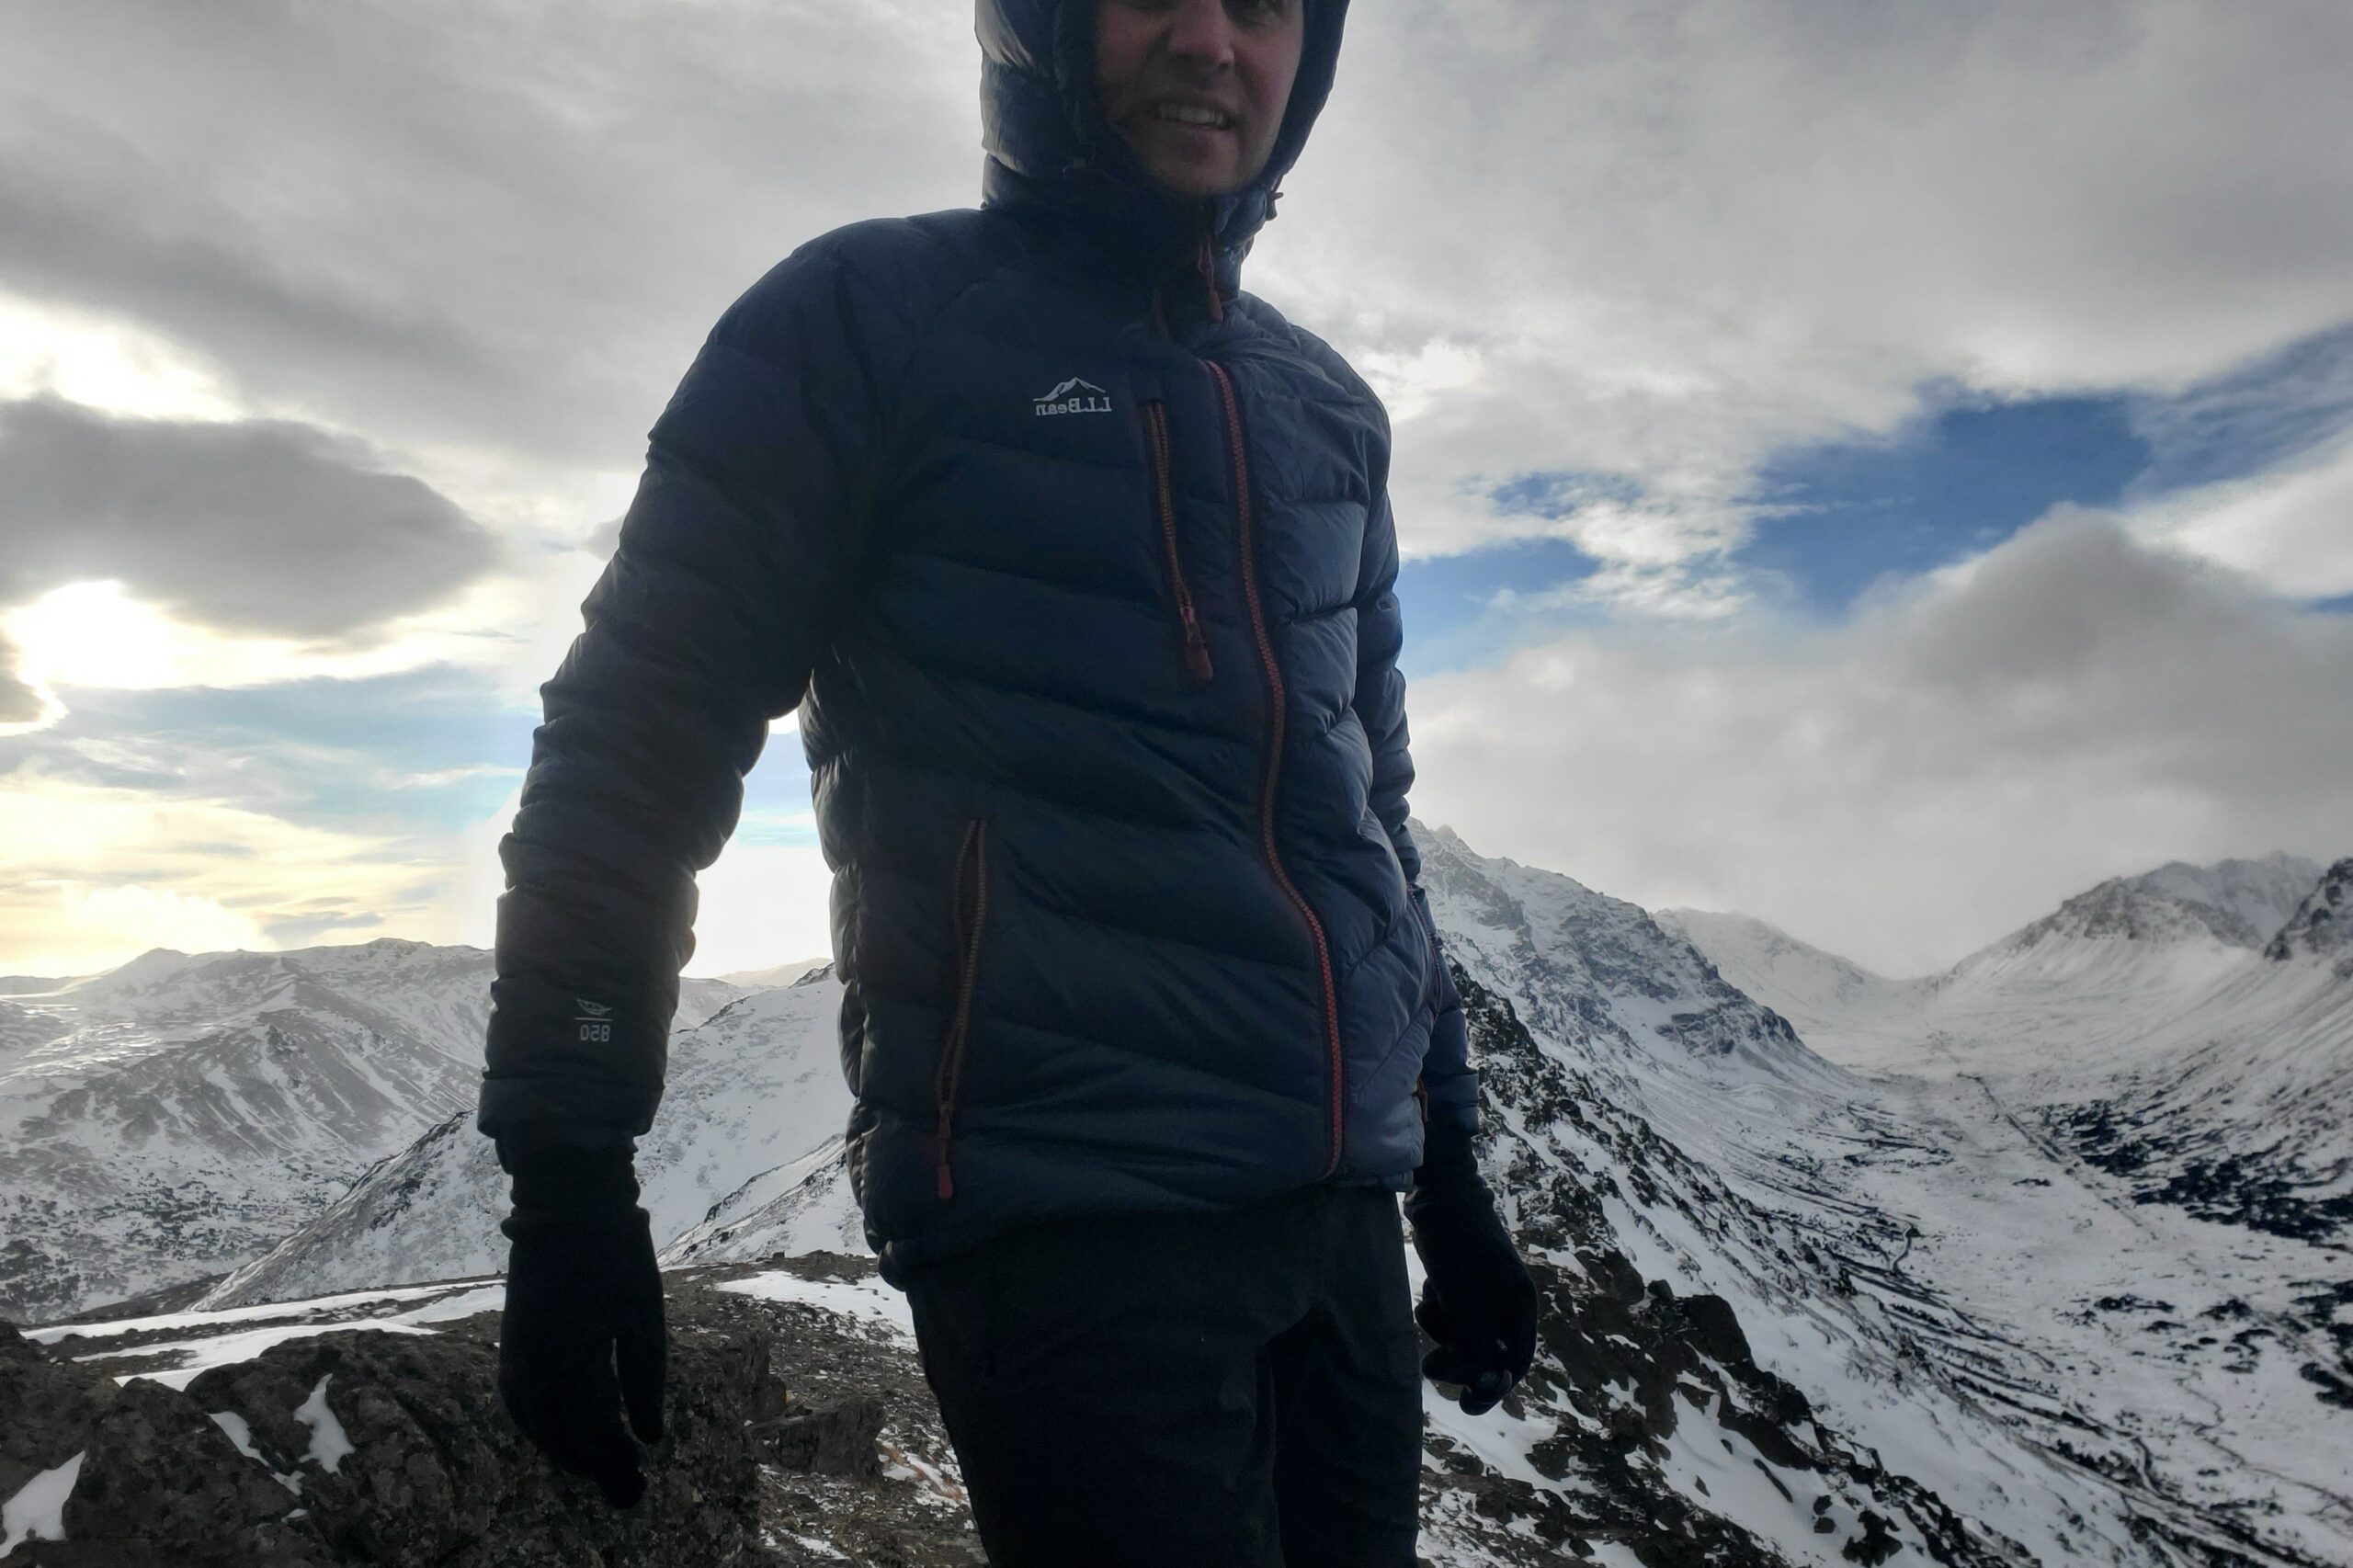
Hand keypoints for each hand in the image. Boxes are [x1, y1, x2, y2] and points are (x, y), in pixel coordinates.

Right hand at [496, 1144, 666, 1505]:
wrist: (566, 1205)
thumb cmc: (617, 1255)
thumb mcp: (644, 1318)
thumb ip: (645, 1381)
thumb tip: (649, 1437)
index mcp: (568, 1365)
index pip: (591, 1435)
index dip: (615, 1465)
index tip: (639, 1483)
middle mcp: (531, 1370)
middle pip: (560, 1438)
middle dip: (594, 1463)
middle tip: (626, 1482)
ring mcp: (515, 1357)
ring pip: (537, 1425)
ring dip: (567, 1448)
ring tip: (601, 1461)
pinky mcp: (511, 1343)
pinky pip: (522, 1402)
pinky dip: (545, 1425)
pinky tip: (567, 1430)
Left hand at [1404, 1136, 1537, 1416]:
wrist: (1438, 1191)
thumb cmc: (1457, 1245)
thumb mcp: (1465, 1299)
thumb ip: (1477, 1344)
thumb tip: (1488, 1384)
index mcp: (1519, 1305)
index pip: (1517, 1361)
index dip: (1495, 1386)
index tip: (1468, 1402)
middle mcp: (1506, 1301)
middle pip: (1488, 1352)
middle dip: (1461, 1360)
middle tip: (1432, 1366)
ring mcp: (1482, 1290)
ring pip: (1464, 1334)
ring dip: (1443, 1332)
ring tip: (1429, 1306)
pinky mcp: (1459, 1281)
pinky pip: (1451, 1314)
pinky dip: (1438, 1311)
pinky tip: (1430, 1290)